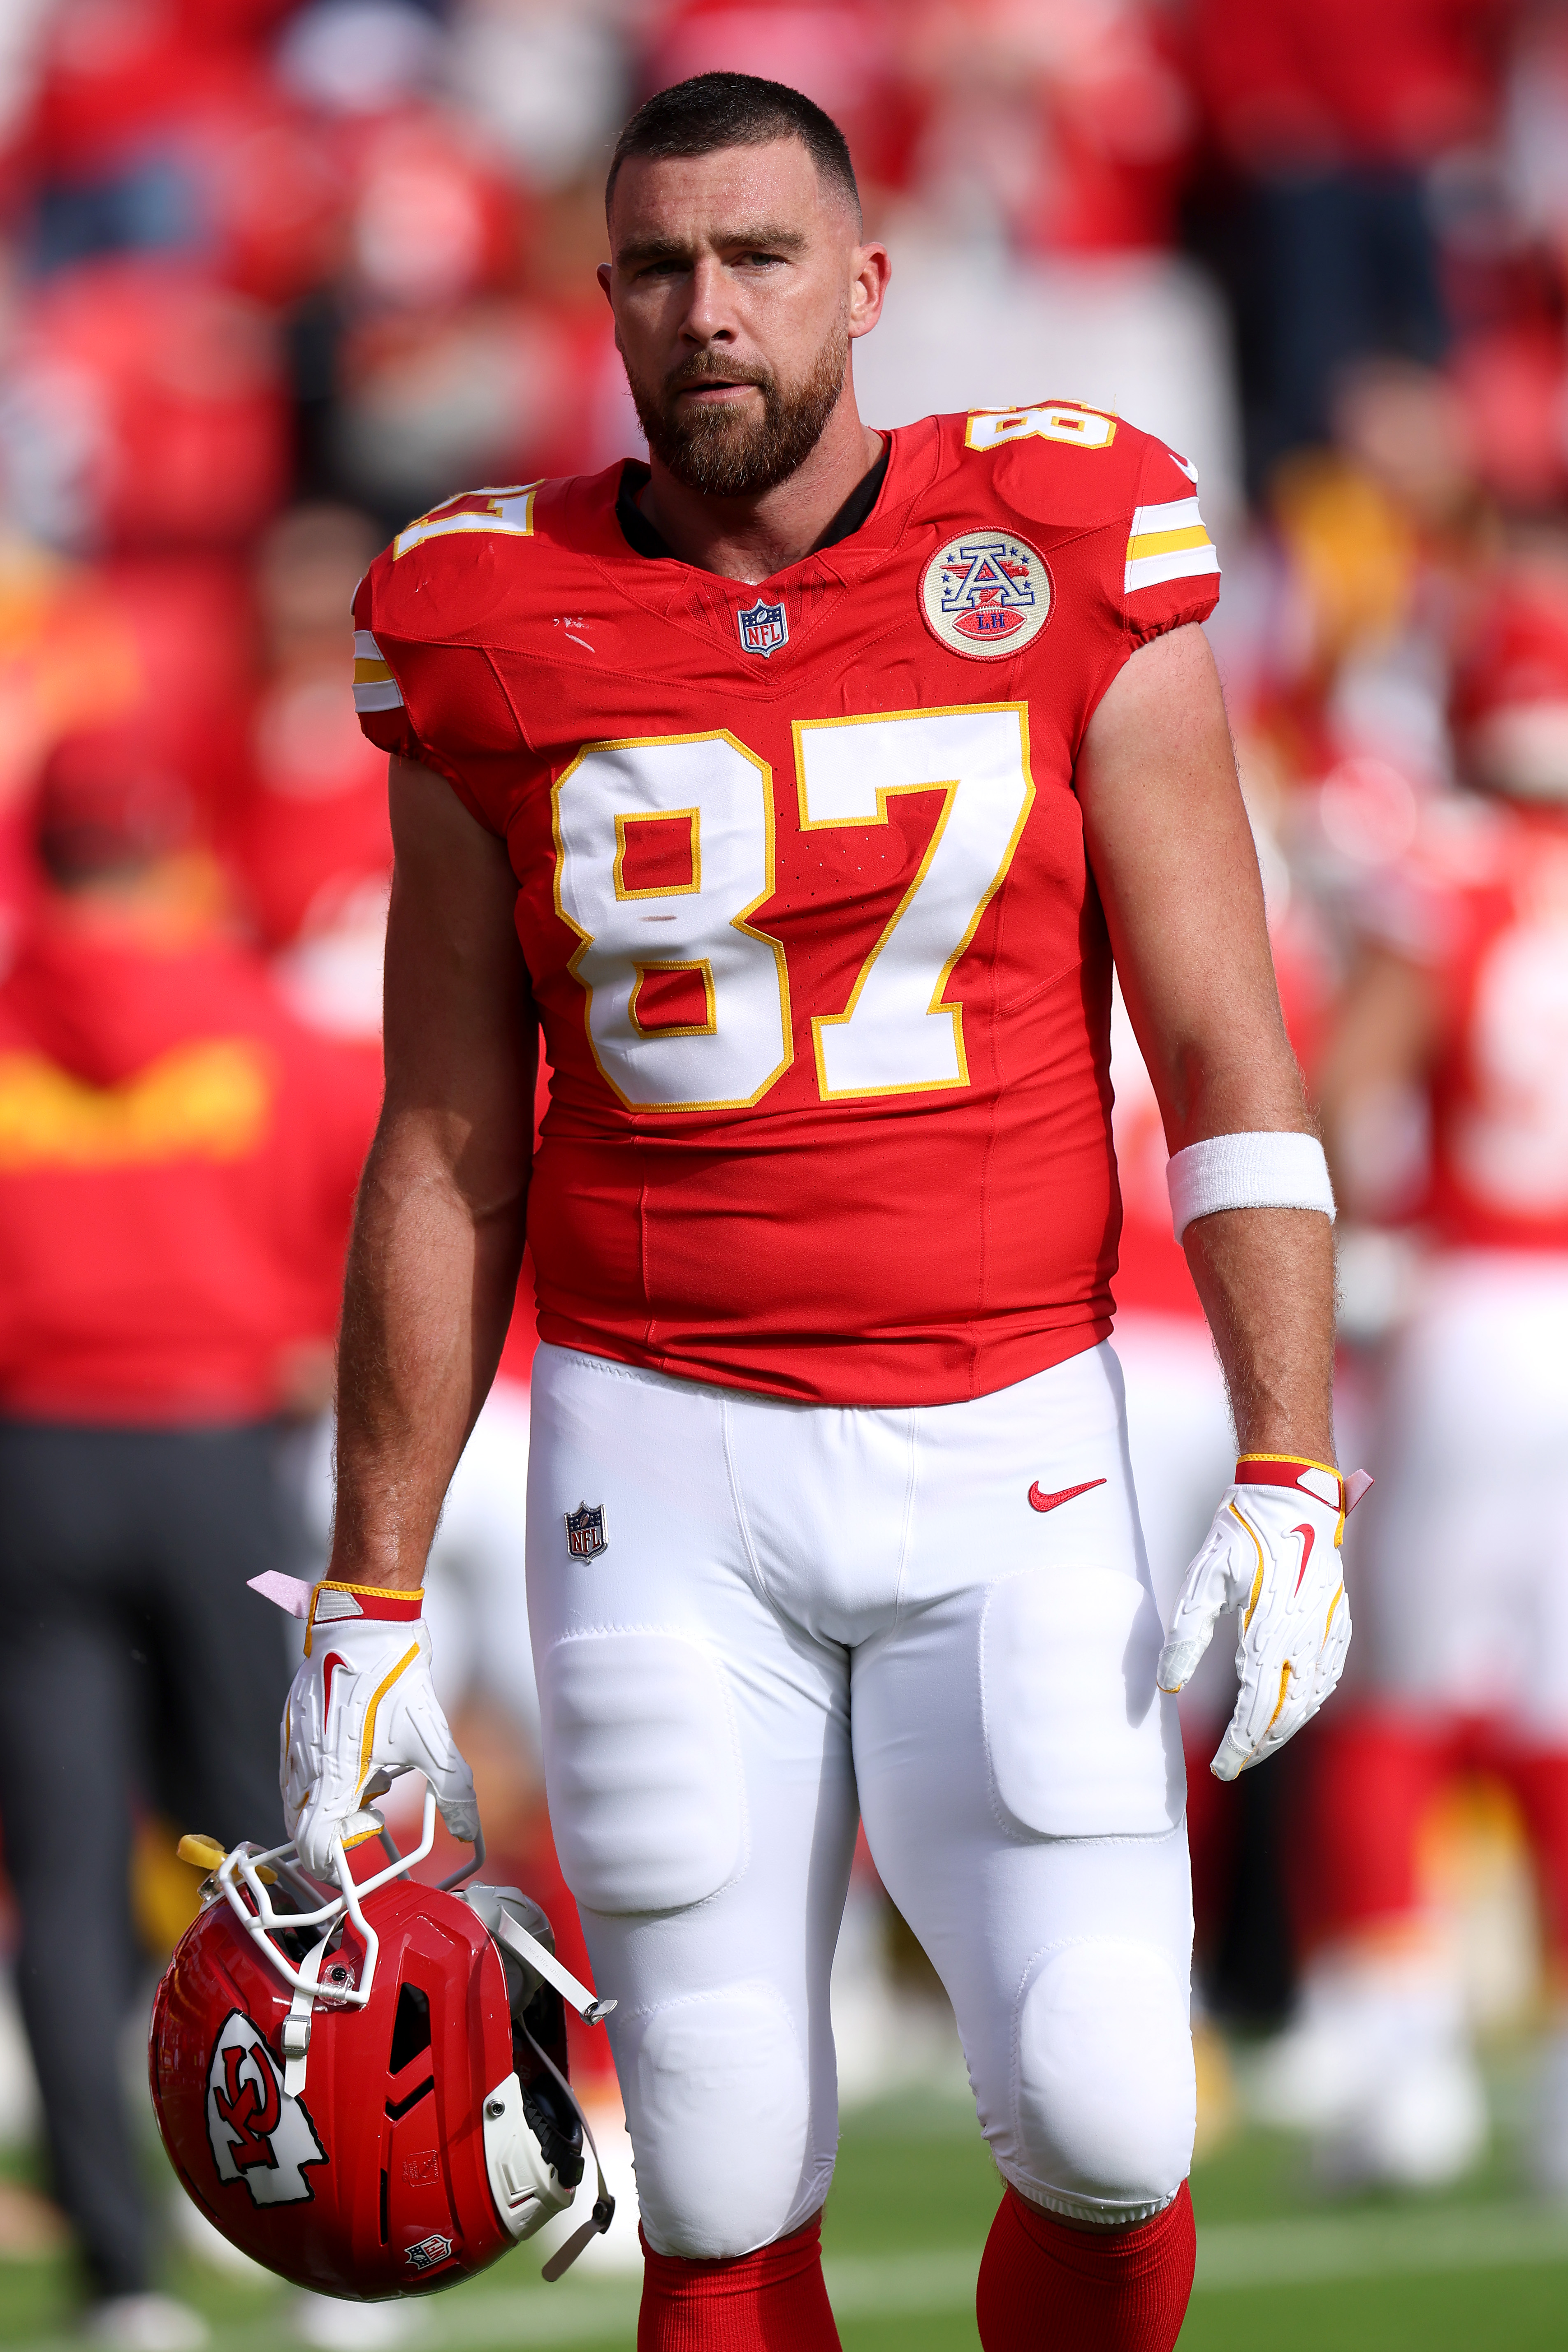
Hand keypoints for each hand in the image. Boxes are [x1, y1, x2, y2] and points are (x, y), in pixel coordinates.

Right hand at [274, 1580, 478, 1874]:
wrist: (367, 1624)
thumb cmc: (395, 1680)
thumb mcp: (432, 1740)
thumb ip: (452, 1791)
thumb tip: (469, 1828)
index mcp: (331, 1776)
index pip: (313, 1844)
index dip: (334, 1860)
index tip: (359, 1850)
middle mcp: (303, 1763)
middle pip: (301, 1825)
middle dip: (336, 1830)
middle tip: (371, 1814)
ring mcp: (293, 1742)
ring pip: (297, 1796)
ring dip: (329, 1802)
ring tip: (370, 1779)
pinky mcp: (292, 1722)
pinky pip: (296, 1767)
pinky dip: (320, 1775)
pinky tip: (356, 1755)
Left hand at [1157, 1457, 1367, 1780]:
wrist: (1293, 1496)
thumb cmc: (1243, 1533)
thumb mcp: (1203, 1578)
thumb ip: (1186, 1634)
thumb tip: (1168, 1684)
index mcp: (1270, 1628)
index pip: (1256, 1707)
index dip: (1239, 1743)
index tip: (1221, 1767)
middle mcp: (1305, 1636)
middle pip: (1287, 1712)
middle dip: (1261, 1745)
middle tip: (1235, 1764)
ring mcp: (1327, 1630)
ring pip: (1312, 1699)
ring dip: (1285, 1727)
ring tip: (1257, 1744)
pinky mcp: (1338, 1621)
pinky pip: (1328, 1676)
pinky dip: (1309, 1701)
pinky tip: (1294, 1709)